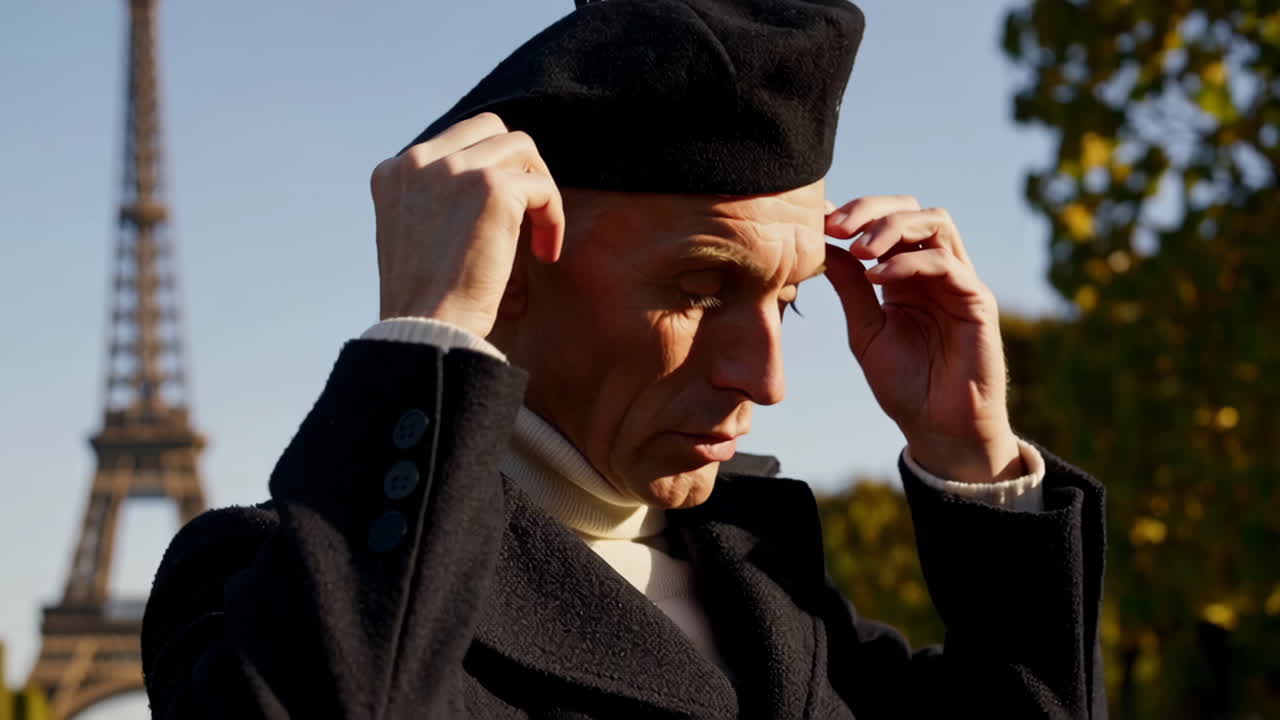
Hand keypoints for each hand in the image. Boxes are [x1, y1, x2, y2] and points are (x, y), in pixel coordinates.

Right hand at [370, 112, 564, 336]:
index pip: (454, 142)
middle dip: (515, 165)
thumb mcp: (411, 236)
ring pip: (521, 148)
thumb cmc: (425, 302)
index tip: (496, 216)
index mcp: (393, 172)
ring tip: (538, 235)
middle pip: (489, 129)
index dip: (485, 172)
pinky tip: (545, 252)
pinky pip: (542, 187)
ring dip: (538, 189)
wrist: (429, 328)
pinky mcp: (492, 187)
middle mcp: (419, 160)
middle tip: (525, 212)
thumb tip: (480, 190)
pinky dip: (552, 217)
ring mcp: (455, 169)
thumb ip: (433, 201)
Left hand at [823, 196, 1022, 483]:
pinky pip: (946, 263)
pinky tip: (877, 277)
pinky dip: (908, 262)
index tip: (818, 223)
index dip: (854, 214)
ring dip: (891, 227)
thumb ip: (850, 287)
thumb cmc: (906, 384)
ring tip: (858, 248)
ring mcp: (960, 281)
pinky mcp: (977, 300)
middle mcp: (935, 269)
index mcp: (907, 274)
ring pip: (935, 223)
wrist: (939, 428)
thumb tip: (823, 244)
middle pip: (911, 209)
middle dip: (870, 209)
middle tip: (834, 226)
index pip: (886, 221)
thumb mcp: (865, 330)